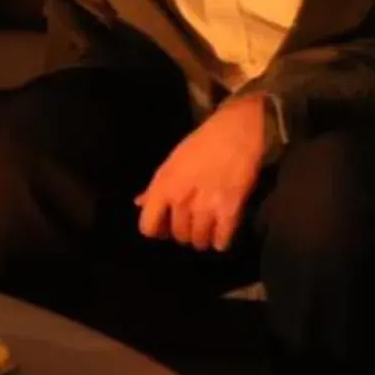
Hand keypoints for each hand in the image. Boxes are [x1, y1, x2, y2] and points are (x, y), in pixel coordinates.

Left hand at [136, 95, 269, 251]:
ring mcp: (205, 207)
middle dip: (183, 233)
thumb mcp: (171, 163)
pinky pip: (221, 240)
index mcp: (163, 186)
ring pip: (198, 241)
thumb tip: (139, 203)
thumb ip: (155, 187)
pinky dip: (221, 241)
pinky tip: (221, 233)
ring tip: (207, 228)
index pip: (148, 227)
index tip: (165, 226)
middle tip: (191, 224)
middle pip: (177, 236)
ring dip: (202, 238)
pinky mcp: (230, 211)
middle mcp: (181, 200)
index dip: (156, 230)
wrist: (234, 133)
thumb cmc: (200, 145)